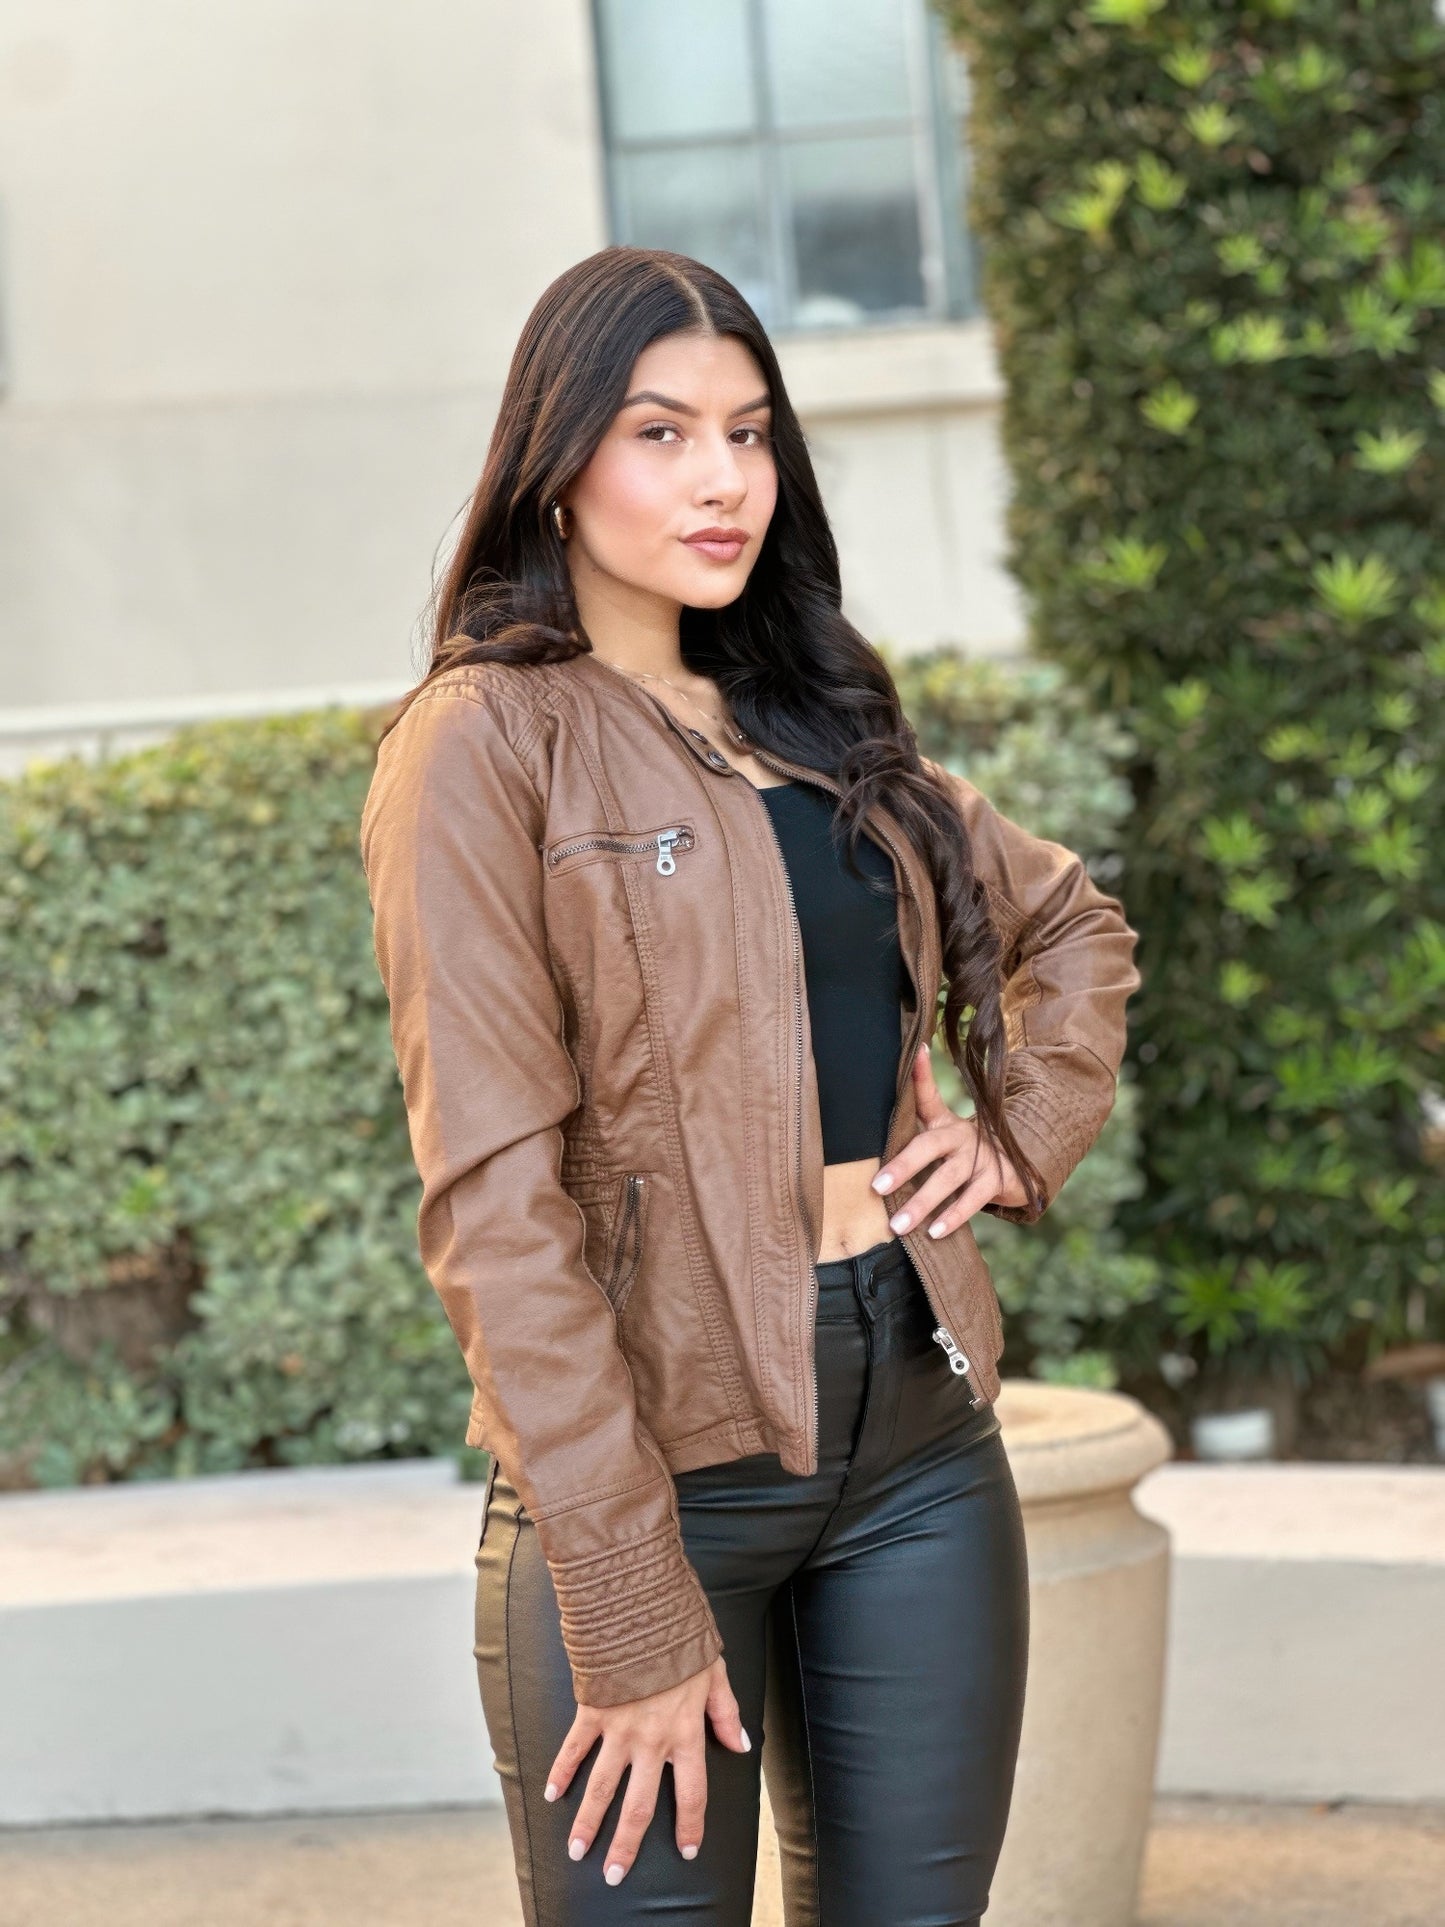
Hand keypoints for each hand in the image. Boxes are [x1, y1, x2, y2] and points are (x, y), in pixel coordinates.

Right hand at [543, 1654, 749, 1885]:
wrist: (643, 1609)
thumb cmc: (681, 1640)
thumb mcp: (715, 1674)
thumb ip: (726, 1713)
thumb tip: (742, 1745)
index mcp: (684, 1734)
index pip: (691, 1793)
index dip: (690, 1825)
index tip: (686, 1851)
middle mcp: (651, 1741)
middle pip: (638, 1805)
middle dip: (626, 1844)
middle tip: (614, 1875)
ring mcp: (619, 1729)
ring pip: (602, 1787)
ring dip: (589, 1822)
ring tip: (578, 1851)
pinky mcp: (593, 1711)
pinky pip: (574, 1748)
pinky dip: (561, 1772)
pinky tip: (551, 1795)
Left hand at [871, 1045, 1030, 1235]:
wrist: (1013, 1164)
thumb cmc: (961, 1152)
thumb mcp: (940, 1135)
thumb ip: (914, 1127)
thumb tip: (875, 1120)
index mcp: (944, 1122)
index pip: (928, 1095)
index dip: (921, 1074)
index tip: (916, 1051)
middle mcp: (961, 1135)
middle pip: (930, 1146)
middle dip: (903, 1166)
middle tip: (877, 1188)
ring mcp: (981, 1157)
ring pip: (949, 1179)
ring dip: (923, 1202)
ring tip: (899, 1225)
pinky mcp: (996, 1180)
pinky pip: (972, 1200)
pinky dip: (953, 1216)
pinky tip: (935, 1232)